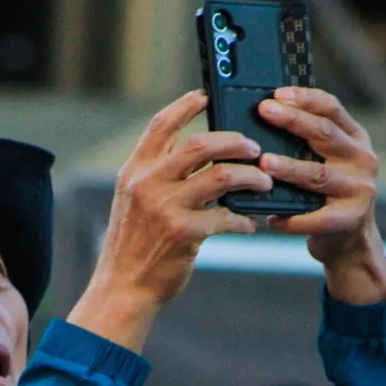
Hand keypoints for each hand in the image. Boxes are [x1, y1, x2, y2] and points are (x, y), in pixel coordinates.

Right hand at [69, 89, 269, 352]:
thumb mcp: (133, 202)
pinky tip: (250, 224)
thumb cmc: (133, 246)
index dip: (187, 105)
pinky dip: (243, 220)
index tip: (207, 96)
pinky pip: (226, 217)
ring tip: (263, 182)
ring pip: (221, 176)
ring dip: (250, 177)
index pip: (161, 124)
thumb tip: (199, 153)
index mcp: (134, 171)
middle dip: (235, 142)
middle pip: (200, 144)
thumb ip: (156, 176)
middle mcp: (147, 184)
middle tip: (255, 148)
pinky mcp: (183, 233)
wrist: (122, 289)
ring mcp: (165, 208)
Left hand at [257, 88, 385, 304]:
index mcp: (355, 139)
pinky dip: (292, 219)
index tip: (277, 93)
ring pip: (318, 175)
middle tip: (265, 111)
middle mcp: (362, 160)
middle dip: (293, 121)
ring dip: (290, 168)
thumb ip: (308, 142)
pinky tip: (271, 217)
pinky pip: (316, 218)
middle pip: (324, 134)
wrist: (350, 241)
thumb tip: (264, 117)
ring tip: (264, 163)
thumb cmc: (327, 195)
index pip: (332, 108)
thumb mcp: (328, 160)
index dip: (305, 99)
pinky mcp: (350, 220)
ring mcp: (359, 190)